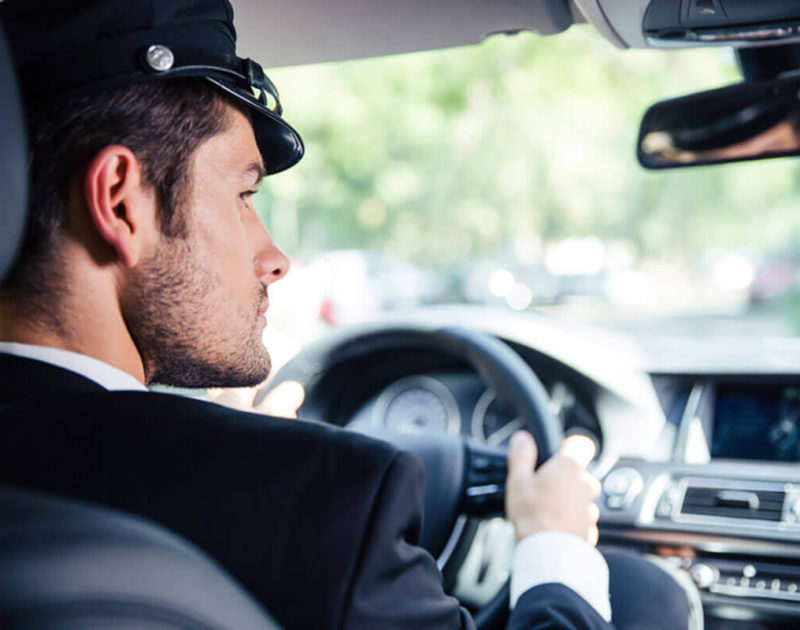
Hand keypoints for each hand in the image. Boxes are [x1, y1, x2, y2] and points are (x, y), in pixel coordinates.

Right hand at [505, 430, 600, 544]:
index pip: (582, 444)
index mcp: (569, 467)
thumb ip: (521, 455)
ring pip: (582, 498)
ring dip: (569, 502)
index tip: (560, 451)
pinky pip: (582, 519)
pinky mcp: (591, 529)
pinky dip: (572, 521)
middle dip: (565, 479)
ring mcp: (591, 508)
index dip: (571, 446)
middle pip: (580, 473)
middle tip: (545, 489)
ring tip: (548, 512)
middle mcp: (586, 484)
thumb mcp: (518, 481)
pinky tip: (555, 527)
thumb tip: (522, 438)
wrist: (549, 553)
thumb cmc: (533, 515)